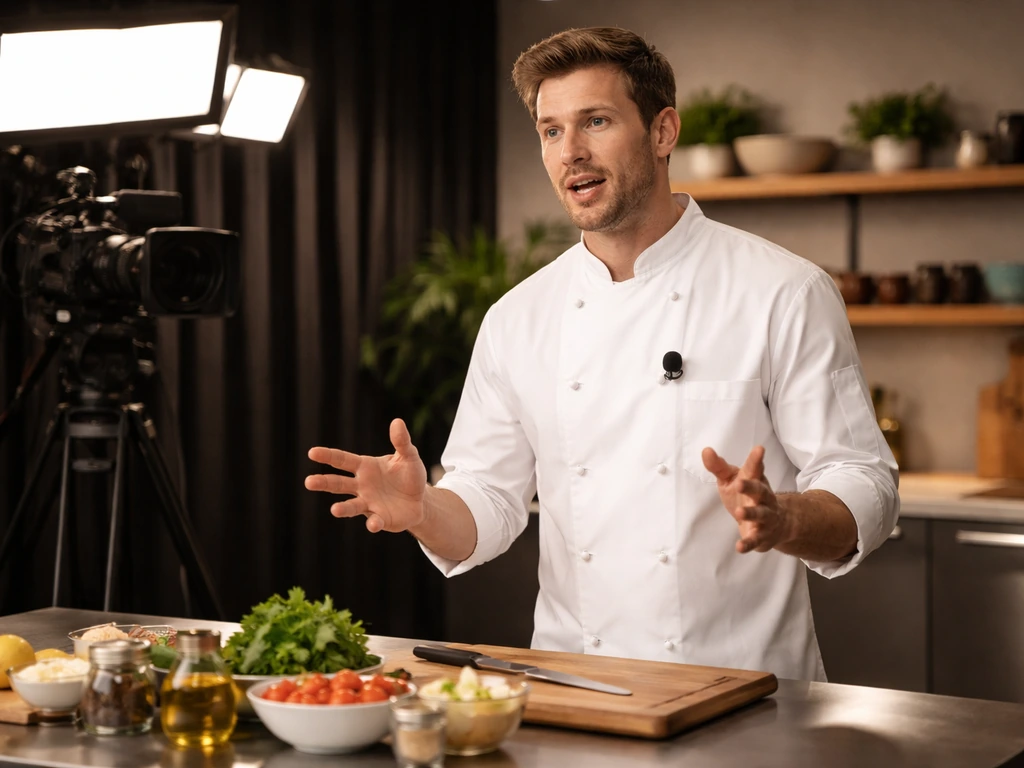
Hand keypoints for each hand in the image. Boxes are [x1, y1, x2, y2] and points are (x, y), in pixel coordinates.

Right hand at [305, 418, 427, 532]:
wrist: (420, 500)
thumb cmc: (409, 475)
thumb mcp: (408, 456)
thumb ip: (402, 441)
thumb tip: (397, 421)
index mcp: (365, 467)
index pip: (343, 460)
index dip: (328, 456)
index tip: (312, 452)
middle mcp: (361, 486)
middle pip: (338, 484)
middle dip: (323, 483)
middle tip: (309, 482)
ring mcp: (369, 503)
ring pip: (351, 506)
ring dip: (343, 508)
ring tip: (334, 510)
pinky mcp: (380, 519)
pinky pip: (374, 521)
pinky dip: (373, 523)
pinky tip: (373, 524)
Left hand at [701, 445, 790, 553]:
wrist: (776, 522)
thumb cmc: (748, 495)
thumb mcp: (733, 479)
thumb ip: (719, 467)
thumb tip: (705, 450)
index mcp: (755, 481)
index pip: (755, 469)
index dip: (756, 459)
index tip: (759, 449)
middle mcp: (764, 498)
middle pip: (760, 491)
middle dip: (751, 487)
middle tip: (739, 483)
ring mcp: (766, 517)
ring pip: (761, 515)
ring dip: (751, 514)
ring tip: (739, 513)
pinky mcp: (763, 535)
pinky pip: (756, 540)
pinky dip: (749, 543)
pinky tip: (739, 547)